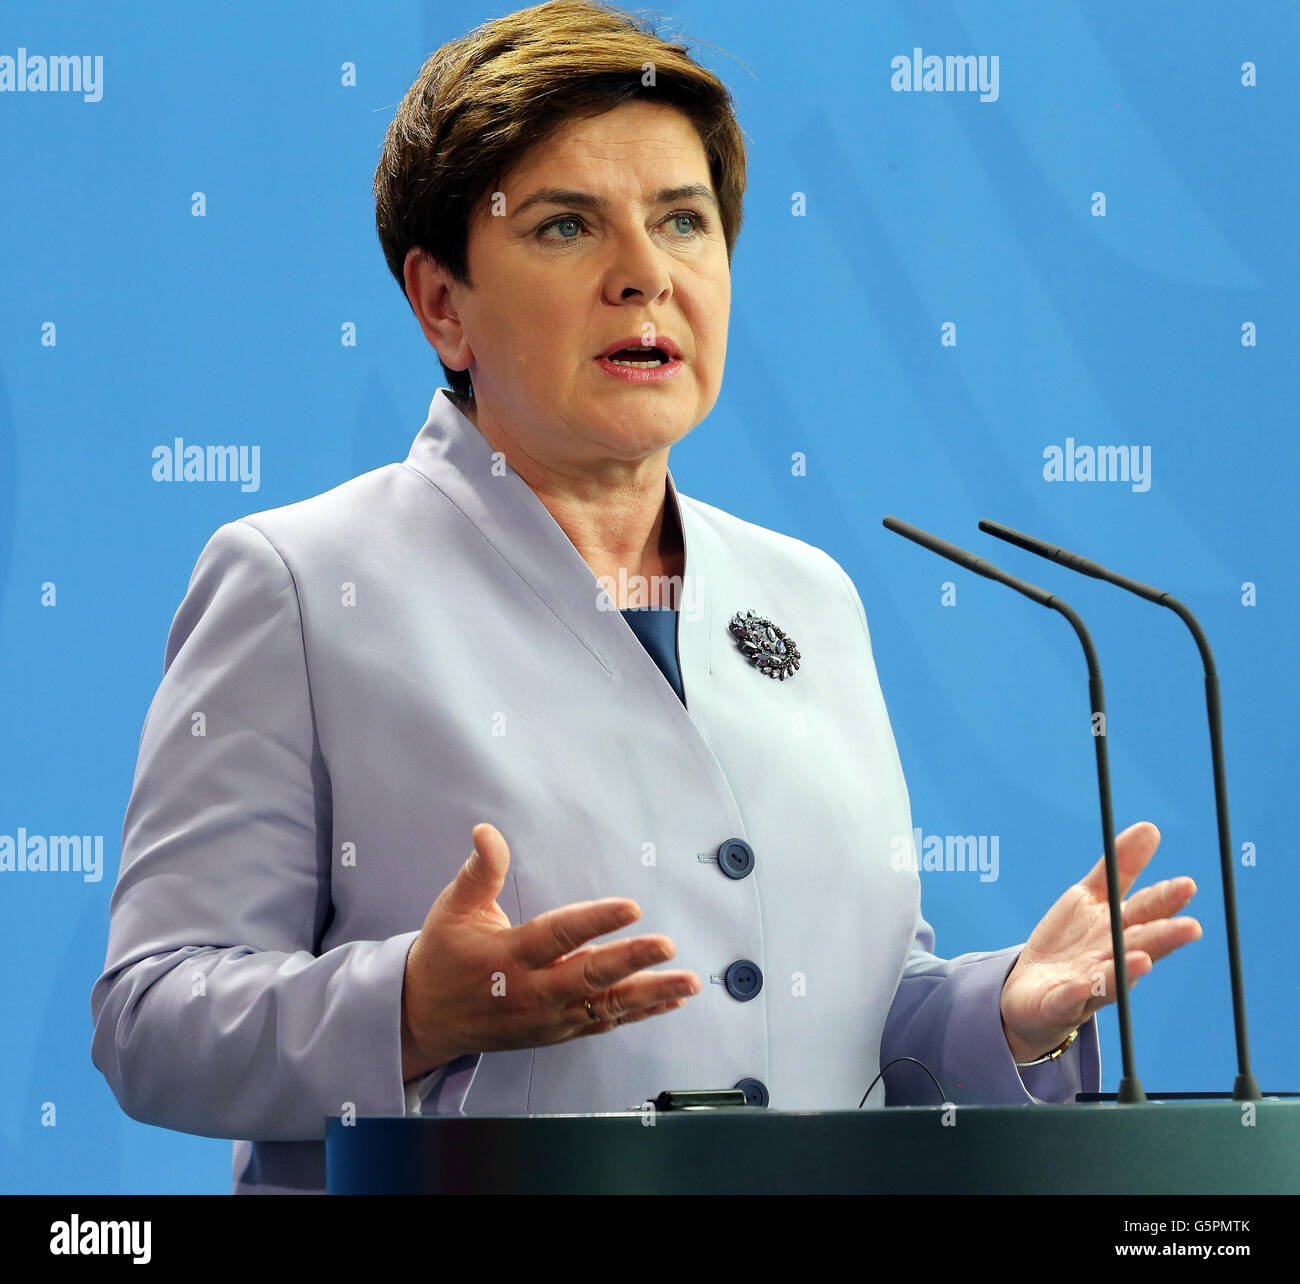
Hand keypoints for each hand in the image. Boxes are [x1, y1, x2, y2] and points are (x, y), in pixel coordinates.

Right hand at [400, 822, 699, 1080]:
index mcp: (508, 956)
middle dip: (631, 962)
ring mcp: (548, 1019)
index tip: (631, 907)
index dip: (595, 921)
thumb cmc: (444, 957)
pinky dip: (639, 1014)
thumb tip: (487, 832)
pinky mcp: (557, 1033)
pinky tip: (670, 1002)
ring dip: (650, 995)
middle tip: (667, 947)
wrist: (425, 1019)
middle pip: (589, 977)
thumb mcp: (453, 909)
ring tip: (688, 983)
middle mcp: (532, 992)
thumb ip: (479, 871)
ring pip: (605, 1007)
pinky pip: (603, 1024)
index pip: (557, 935)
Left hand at [999, 821, 1201, 1062]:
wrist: (1030, 991)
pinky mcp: (1058, 1003)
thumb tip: (1151, 827)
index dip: (1165, 900)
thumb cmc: (1071, 943)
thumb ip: (1118, 868)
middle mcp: (1110, 960)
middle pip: (1138, 946)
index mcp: (1119, 932)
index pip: (1146, 913)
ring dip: (1126, 969)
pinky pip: (1068, 999)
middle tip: (1191, 928)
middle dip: (1162, 937)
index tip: (1187, 886)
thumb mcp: (1089, 898)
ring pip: (1111, 978)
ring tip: (1142, 959)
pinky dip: (1076, 993)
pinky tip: (1081, 984)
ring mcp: (1087, 985)